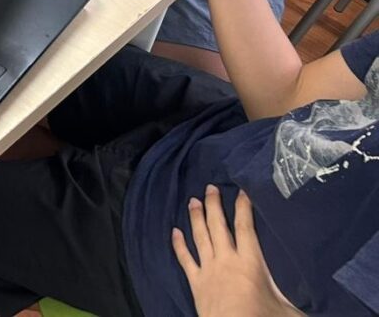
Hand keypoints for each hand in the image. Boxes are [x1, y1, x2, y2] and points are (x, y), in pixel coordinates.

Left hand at [173, 187, 300, 316]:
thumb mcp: (289, 309)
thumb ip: (299, 299)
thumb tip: (319, 298)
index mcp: (250, 262)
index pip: (245, 227)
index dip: (243, 207)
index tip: (241, 191)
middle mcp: (226, 260)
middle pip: (218, 225)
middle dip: (214, 205)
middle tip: (210, 187)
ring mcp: (208, 270)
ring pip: (200, 237)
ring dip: (196, 217)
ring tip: (193, 201)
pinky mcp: (195, 282)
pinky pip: (184, 259)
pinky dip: (178, 245)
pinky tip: (174, 232)